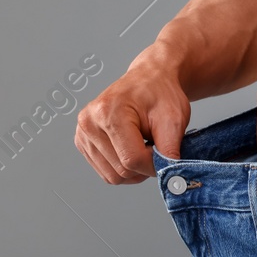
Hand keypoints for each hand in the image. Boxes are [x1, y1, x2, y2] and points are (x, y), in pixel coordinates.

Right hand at [74, 59, 190, 183]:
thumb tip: (169, 177)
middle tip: (155, 146)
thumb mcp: (174, 118)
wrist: (149, 79)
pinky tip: (131, 147)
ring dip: (133, 170)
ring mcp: (83, 133)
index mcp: (109, 112)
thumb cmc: (160, 94)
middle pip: (121, 171)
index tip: (165, 154)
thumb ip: (170, 150)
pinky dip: (123, 167)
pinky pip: (106, 172)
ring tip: (143, 144)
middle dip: (144, 166)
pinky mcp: (82, 142)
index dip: (154, 165)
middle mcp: (89, 122)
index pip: (132, 160)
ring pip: (112, 176)